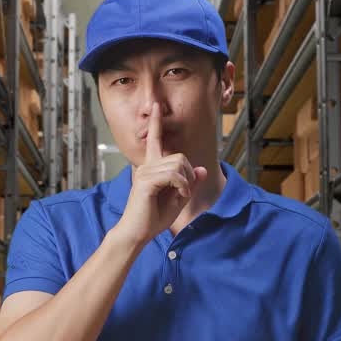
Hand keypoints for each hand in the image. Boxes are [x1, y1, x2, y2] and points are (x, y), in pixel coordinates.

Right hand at [112, 106, 206, 246]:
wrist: (137, 233)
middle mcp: (147, 166)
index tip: (156, 106)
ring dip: (186, 182)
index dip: (156, 123)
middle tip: (184, 191)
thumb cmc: (153, 218)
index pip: (155, 140)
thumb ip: (190, 184)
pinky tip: (179, 195)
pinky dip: (182, 186)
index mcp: (152, 168)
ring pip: (178, 165)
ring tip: (180, 195)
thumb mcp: (178, 200)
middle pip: (180, 156)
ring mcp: (145, 172)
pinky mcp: (146, 181)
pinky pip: (174, 175)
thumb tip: (202, 169)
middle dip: (189, 174)